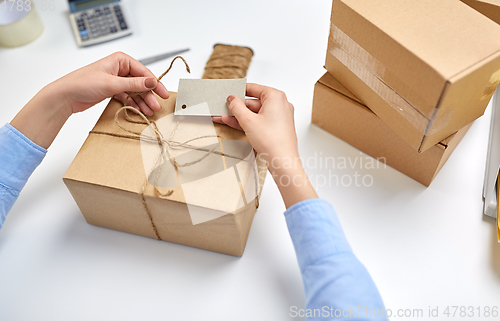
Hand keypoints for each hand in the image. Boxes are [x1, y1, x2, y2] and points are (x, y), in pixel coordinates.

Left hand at [51, 51, 168, 115]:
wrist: (65, 96)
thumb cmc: (83, 83)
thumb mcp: (112, 83)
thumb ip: (134, 83)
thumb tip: (152, 82)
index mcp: (120, 60)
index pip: (144, 72)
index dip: (155, 84)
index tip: (163, 94)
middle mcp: (119, 68)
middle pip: (141, 83)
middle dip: (149, 95)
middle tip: (156, 107)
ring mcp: (116, 80)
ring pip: (135, 91)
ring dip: (142, 101)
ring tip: (149, 112)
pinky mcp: (111, 90)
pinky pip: (127, 96)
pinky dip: (133, 103)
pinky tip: (139, 110)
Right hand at [213, 83, 298, 162]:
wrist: (283, 161)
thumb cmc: (273, 141)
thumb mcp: (248, 121)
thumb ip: (237, 107)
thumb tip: (232, 99)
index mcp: (276, 97)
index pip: (254, 88)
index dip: (239, 91)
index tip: (229, 93)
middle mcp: (280, 104)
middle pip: (254, 102)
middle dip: (237, 107)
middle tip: (223, 108)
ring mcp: (279, 117)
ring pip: (255, 113)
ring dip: (240, 116)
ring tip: (224, 117)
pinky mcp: (276, 128)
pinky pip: (260, 121)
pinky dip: (248, 122)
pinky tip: (234, 124)